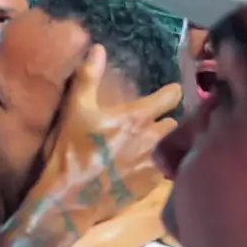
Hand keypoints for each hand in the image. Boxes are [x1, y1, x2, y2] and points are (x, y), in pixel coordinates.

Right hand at [38, 44, 181, 227]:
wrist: (71, 198)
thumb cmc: (73, 150)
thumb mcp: (76, 109)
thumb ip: (88, 77)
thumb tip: (98, 48)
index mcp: (139, 117)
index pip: (172, 96)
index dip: (171, 91)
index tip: (169, 91)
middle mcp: (154, 139)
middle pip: (174, 122)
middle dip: (166, 120)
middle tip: (153, 120)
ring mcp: (155, 165)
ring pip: (171, 147)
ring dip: (163, 144)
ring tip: (150, 144)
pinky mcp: (151, 186)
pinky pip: (163, 170)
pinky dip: (157, 166)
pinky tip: (142, 167)